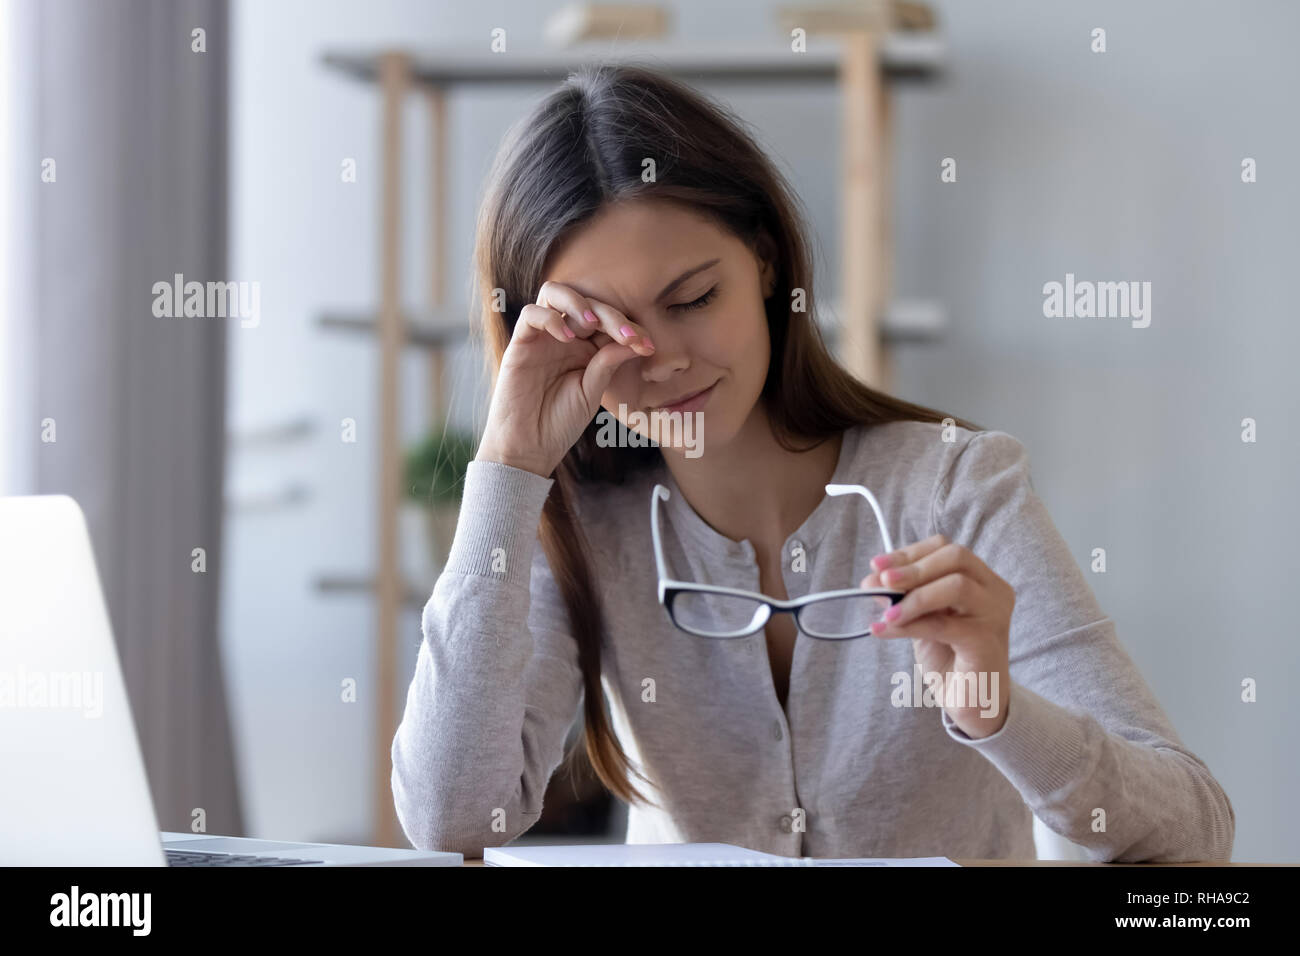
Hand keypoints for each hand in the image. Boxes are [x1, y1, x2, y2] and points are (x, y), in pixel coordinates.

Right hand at [476, 280, 655, 477]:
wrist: (529, 448)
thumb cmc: (560, 423)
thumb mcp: (592, 392)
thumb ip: (607, 364)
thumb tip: (632, 340)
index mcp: (585, 347)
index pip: (608, 322)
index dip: (629, 328)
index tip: (648, 347)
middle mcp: (564, 336)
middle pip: (587, 304)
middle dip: (612, 316)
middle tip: (629, 336)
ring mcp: (541, 338)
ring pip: (555, 294)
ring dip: (579, 304)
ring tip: (594, 325)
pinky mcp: (520, 344)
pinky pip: (531, 315)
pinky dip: (551, 319)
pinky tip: (569, 339)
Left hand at [860, 534, 1013, 737]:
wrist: (971, 703)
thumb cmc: (949, 657)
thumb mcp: (922, 618)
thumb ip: (904, 597)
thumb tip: (871, 580)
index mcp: (981, 579)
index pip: (946, 548)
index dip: (909, 553)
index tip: (877, 565)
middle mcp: (994, 591)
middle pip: (956, 557)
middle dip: (912, 567)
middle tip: (880, 582)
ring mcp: (995, 616)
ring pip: (956, 585)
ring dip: (913, 596)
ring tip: (885, 613)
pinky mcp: (986, 643)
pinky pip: (944, 624)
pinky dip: (909, 625)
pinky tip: (883, 630)